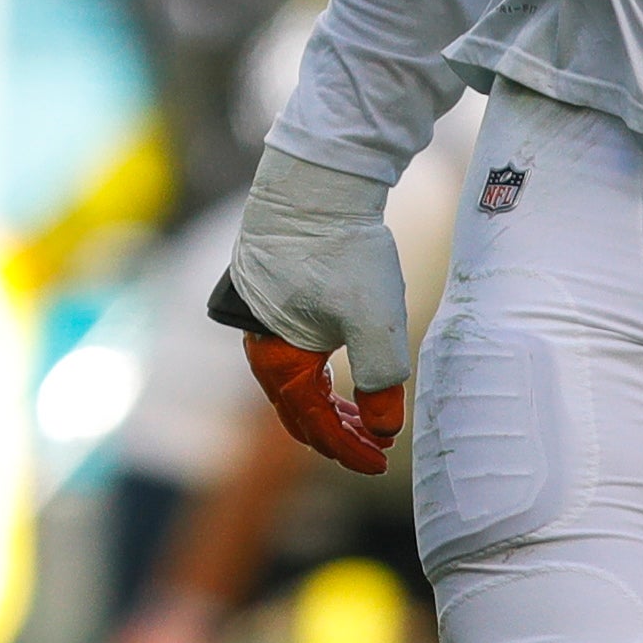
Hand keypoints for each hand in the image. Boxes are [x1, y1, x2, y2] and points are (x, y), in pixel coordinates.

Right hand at [210, 147, 409, 475]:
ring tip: (362, 414)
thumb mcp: (374, 326)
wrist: (319, 180)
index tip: (380, 461)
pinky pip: (294, 351)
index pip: (310, 423)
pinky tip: (344, 364)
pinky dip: (320, 372)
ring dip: (327, 405)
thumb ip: (380, 384)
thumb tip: (382, 429)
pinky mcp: (276, 291)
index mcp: (275, 357)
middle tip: (372, 447)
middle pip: (295, 408)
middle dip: (335, 434)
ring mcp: (265, 315)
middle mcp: (260, 342)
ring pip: (294, 380)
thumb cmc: (343, 253)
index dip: (347, 448)